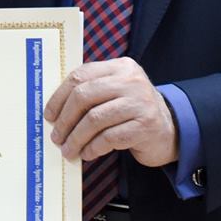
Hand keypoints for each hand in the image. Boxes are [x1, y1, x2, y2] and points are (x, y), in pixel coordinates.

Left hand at [45, 57, 178, 165]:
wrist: (170, 130)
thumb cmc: (133, 112)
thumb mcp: (116, 93)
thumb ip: (92, 92)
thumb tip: (54, 111)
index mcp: (120, 67)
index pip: (81, 75)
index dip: (59, 97)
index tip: (49, 115)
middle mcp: (131, 80)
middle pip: (84, 96)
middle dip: (65, 120)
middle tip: (56, 137)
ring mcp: (140, 102)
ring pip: (94, 119)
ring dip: (76, 138)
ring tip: (69, 150)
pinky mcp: (145, 125)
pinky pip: (109, 137)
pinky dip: (93, 147)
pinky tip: (88, 153)